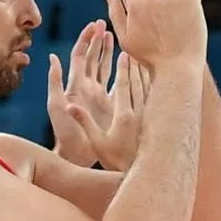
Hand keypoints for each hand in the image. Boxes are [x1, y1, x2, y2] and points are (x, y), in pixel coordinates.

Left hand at [47, 21, 114, 166]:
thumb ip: (55, 81)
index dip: (86, 40)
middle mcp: (87, 86)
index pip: (81, 56)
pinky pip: (116, 83)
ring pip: (105, 67)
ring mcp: (99, 95)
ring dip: (109, 51)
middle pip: (94, 58)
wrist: (77, 153)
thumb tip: (52, 57)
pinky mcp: (110, 104)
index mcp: (75, 83)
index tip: (94, 25)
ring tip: (114, 36)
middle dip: (98, 40)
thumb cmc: (64, 130)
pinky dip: (121, 71)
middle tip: (106, 23)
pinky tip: (128, 62)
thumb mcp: (57, 104)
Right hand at [70, 52, 149, 170]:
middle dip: (134, 65)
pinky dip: (150, 84)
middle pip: (137, 83)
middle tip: (133, 48)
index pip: (123, 86)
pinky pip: (151, 97)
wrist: (137, 172)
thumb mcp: (96, 141)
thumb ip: (83, 122)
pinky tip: (151, 77)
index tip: (123, 53)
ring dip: (143, 72)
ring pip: (147, 88)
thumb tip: (69, 106)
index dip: (123, 69)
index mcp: (123, 115)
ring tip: (143, 58)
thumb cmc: (113, 158)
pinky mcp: (151, 120)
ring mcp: (146, 116)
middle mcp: (138, 113)